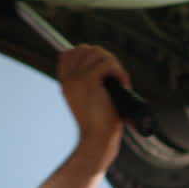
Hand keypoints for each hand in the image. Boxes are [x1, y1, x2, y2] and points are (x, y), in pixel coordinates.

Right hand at [58, 45, 128, 172]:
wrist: (96, 139)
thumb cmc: (98, 124)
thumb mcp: (88, 100)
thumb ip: (88, 83)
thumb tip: (103, 67)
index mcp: (65, 82)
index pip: (70, 53)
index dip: (90, 55)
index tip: (104, 68)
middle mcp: (68, 78)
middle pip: (86, 49)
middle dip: (105, 57)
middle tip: (115, 75)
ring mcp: (77, 78)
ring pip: (99, 54)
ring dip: (115, 65)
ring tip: (120, 81)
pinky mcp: (89, 81)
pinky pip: (108, 63)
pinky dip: (120, 72)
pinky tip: (123, 84)